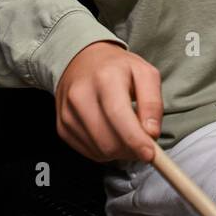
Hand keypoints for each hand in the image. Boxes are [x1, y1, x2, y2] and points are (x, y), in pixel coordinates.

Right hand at [54, 40, 162, 163]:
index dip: (135, 139)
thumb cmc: (118, 68)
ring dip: (120, 152)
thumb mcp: (145, 73)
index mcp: (105, 78)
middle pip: (107, 140)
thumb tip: (151, 133)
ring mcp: (68, 113)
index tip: (150, 153)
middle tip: (144, 143)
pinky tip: (113, 135)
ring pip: (98, 150)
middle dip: (131, 150)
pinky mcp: (62, 127)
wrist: (83, 62)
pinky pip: (88, 152)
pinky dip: (106, 151)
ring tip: (129, 136)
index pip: (118, 115)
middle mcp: (81, 96)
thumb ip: (153, 102)